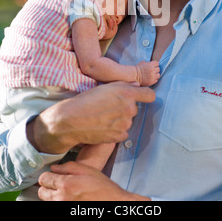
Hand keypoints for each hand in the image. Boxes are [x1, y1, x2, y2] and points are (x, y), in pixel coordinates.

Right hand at [27, 82, 155, 153]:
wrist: (72, 120)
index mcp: (127, 93)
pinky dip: (116, 130)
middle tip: (110, 107)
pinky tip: (104, 126)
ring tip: (104, 117)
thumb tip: (136, 84)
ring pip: (128, 120)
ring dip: (120, 119)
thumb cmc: (86, 100)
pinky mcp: (120, 136)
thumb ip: (123, 85)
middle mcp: (129, 108)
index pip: (150, 95)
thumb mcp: (104, 87)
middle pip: (135, 108)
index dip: (145, 95)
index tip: (141, 97)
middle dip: (126, 108)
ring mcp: (125, 124)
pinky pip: (123, 132)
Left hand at [38, 161, 150, 200]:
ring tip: (66, 190)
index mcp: (66, 184)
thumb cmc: (103, 187)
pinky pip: (55, 205)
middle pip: (42, 191)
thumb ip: (68, 166)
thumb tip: (54, 167)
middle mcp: (62, 198)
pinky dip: (59, 201)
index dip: (49, 175)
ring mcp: (63, 207)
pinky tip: (70, 197)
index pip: (44, 178)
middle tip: (58, 182)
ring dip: (52, 194)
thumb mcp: (88, 170)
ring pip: (47, 200)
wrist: (113, 204)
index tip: (54, 174)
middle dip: (48, 185)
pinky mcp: (67, 212)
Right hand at [136, 61, 159, 86]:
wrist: (135, 75)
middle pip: (158, 69)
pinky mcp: (152, 81)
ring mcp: (153, 76)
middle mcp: (153, 70)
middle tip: (152, 71)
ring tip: (152, 75)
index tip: (153, 66)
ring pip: (158, 75)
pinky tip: (151, 78)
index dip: (155, 64)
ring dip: (156, 74)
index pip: (157, 63)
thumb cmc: (138, 68)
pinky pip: (156, 80)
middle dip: (155, 69)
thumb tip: (153, 64)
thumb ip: (149, 63)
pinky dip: (154, 79)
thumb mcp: (143, 62)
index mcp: (151, 65)